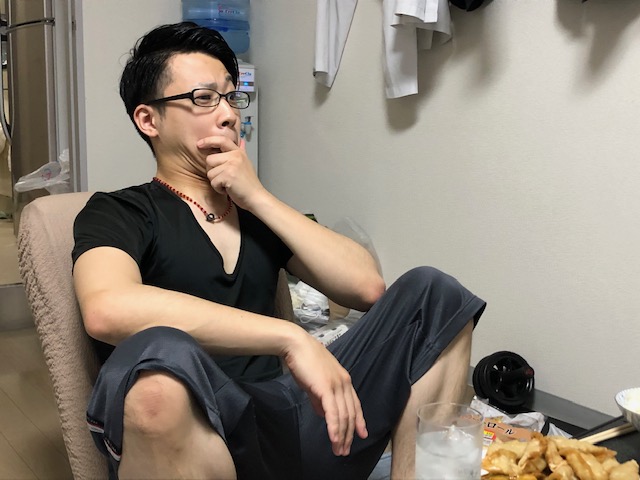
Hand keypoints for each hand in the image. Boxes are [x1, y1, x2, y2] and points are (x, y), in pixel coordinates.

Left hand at [198, 136, 264, 209]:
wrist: (256, 197)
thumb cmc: (249, 184)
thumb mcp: (246, 163)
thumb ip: (240, 151)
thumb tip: (241, 141)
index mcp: (238, 152)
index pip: (221, 140)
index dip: (208, 140)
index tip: (200, 144)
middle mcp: (235, 156)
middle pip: (209, 159)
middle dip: (213, 171)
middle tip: (225, 178)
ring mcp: (231, 165)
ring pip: (209, 172)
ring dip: (216, 181)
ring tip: (228, 184)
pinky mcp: (228, 176)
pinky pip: (213, 182)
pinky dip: (218, 189)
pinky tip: (228, 189)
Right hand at [282, 332, 367, 455]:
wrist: (297, 346)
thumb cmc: (304, 362)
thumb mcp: (315, 382)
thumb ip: (320, 399)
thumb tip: (322, 414)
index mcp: (344, 381)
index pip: (355, 405)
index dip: (359, 421)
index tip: (362, 434)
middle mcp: (344, 384)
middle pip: (351, 414)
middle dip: (349, 435)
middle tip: (345, 450)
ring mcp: (336, 386)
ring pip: (343, 416)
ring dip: (342, 436)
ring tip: (338, 450)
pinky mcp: (326, 389)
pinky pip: (333, 413)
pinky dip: (334, 428)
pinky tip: (334, 439)